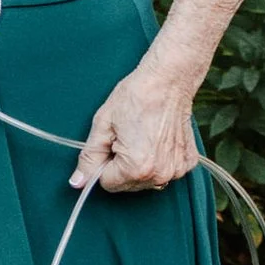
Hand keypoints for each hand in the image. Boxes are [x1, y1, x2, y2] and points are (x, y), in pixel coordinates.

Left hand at [71, 62, 200, 193]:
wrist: (168, 79)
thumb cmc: (136, 96)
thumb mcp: (103, 124)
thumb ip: (89, 157)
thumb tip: (77, 182)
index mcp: (135, 168)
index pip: (107, 183)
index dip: (103, 163)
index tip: (111, 143)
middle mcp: (159, 175)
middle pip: (127, 185)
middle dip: (121, 166)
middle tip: (126, 136)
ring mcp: (176, 170)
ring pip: (145, 180)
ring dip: (139, 165)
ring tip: (142, 137)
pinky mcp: (187, 162)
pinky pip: (164, 171)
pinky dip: (158, 160)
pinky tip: (157, 139)